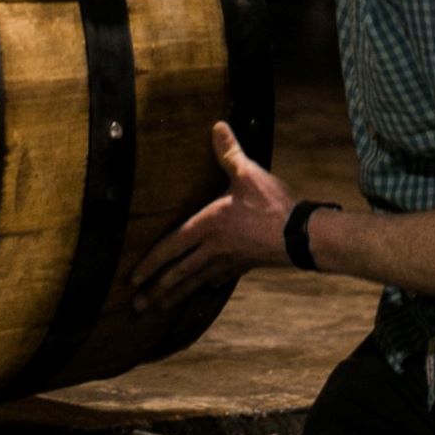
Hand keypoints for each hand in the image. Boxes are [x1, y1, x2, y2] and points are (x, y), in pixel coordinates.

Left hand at [130, 122, 294, 313]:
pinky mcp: (245, 266)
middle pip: (178, 273)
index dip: (150, 263)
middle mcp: (213, 248)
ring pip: (196, 282)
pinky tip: (204, 289)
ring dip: (176, 295)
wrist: (302, 235)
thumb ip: (229, 153)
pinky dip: (207, 286)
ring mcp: (229, 261)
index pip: (170, 247)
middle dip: (156, 290)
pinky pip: (219, 279)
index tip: (132, 278)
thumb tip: (217, 127)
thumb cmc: (272, 205)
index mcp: (207, 226)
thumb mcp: (247, 174)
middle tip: (137, 306)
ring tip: (159, 308)